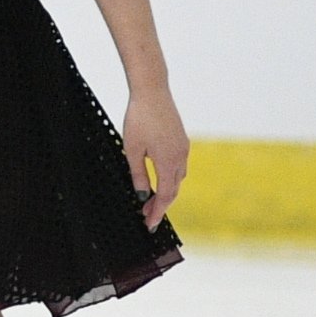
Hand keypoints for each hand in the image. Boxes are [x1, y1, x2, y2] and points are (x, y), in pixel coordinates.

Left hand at [120, 84, 187, 228]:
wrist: (152, 92)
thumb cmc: (139, 119)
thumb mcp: (132, 149)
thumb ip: (137, 174)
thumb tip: (141, 196)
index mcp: (168, 161)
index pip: (165, 195)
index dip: (157, 211)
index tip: (149, 224)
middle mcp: (181, 157)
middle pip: (173, 190)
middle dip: (161, 205)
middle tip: (147, 217)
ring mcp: (184, 148)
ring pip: (177, 178)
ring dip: (166, 192)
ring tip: (149, 201)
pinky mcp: (182, 141)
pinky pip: (178, 166)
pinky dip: (170, 178)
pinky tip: (159, 180)